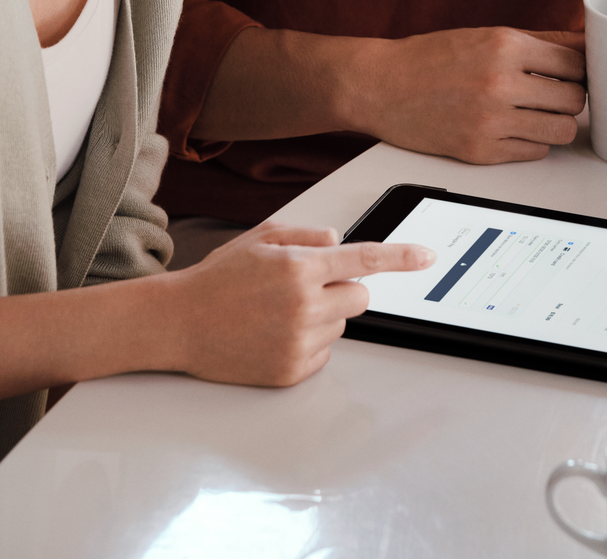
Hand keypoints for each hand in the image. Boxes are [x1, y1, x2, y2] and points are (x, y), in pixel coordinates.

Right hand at [162, 223, 433, 386]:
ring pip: (341, 325)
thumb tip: (341, 242)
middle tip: (303, 287)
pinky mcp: (292, 370)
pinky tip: (273, 334)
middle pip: (359, 297)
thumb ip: (307, 235)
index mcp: (299, 266)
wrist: (179, 323)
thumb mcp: (261, 238)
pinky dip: (308, 343)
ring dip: (322, 317)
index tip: (427, 257)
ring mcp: (299, 341)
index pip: (363, 259)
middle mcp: (304, 305)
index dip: (401, 258)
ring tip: (276, 312)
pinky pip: (325, 354)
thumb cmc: (218, 278)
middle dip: (341, 289)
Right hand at [346, 26, 586, 164]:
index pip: (576, 64)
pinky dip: (531, 142)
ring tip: (536, 112)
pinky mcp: (481, 152)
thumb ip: (542, 40)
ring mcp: (491, 121)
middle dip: (569, 97)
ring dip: (555, 122)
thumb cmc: (432, 58)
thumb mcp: (487, 35)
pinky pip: (535, 152)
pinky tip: (513, 127)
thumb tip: (587, 42)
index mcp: (504, 46)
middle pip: (575, 99)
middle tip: (553, 93)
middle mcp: (500, 83)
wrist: (381, 86)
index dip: (579, 69)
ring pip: (561, 131)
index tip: (571, 73)